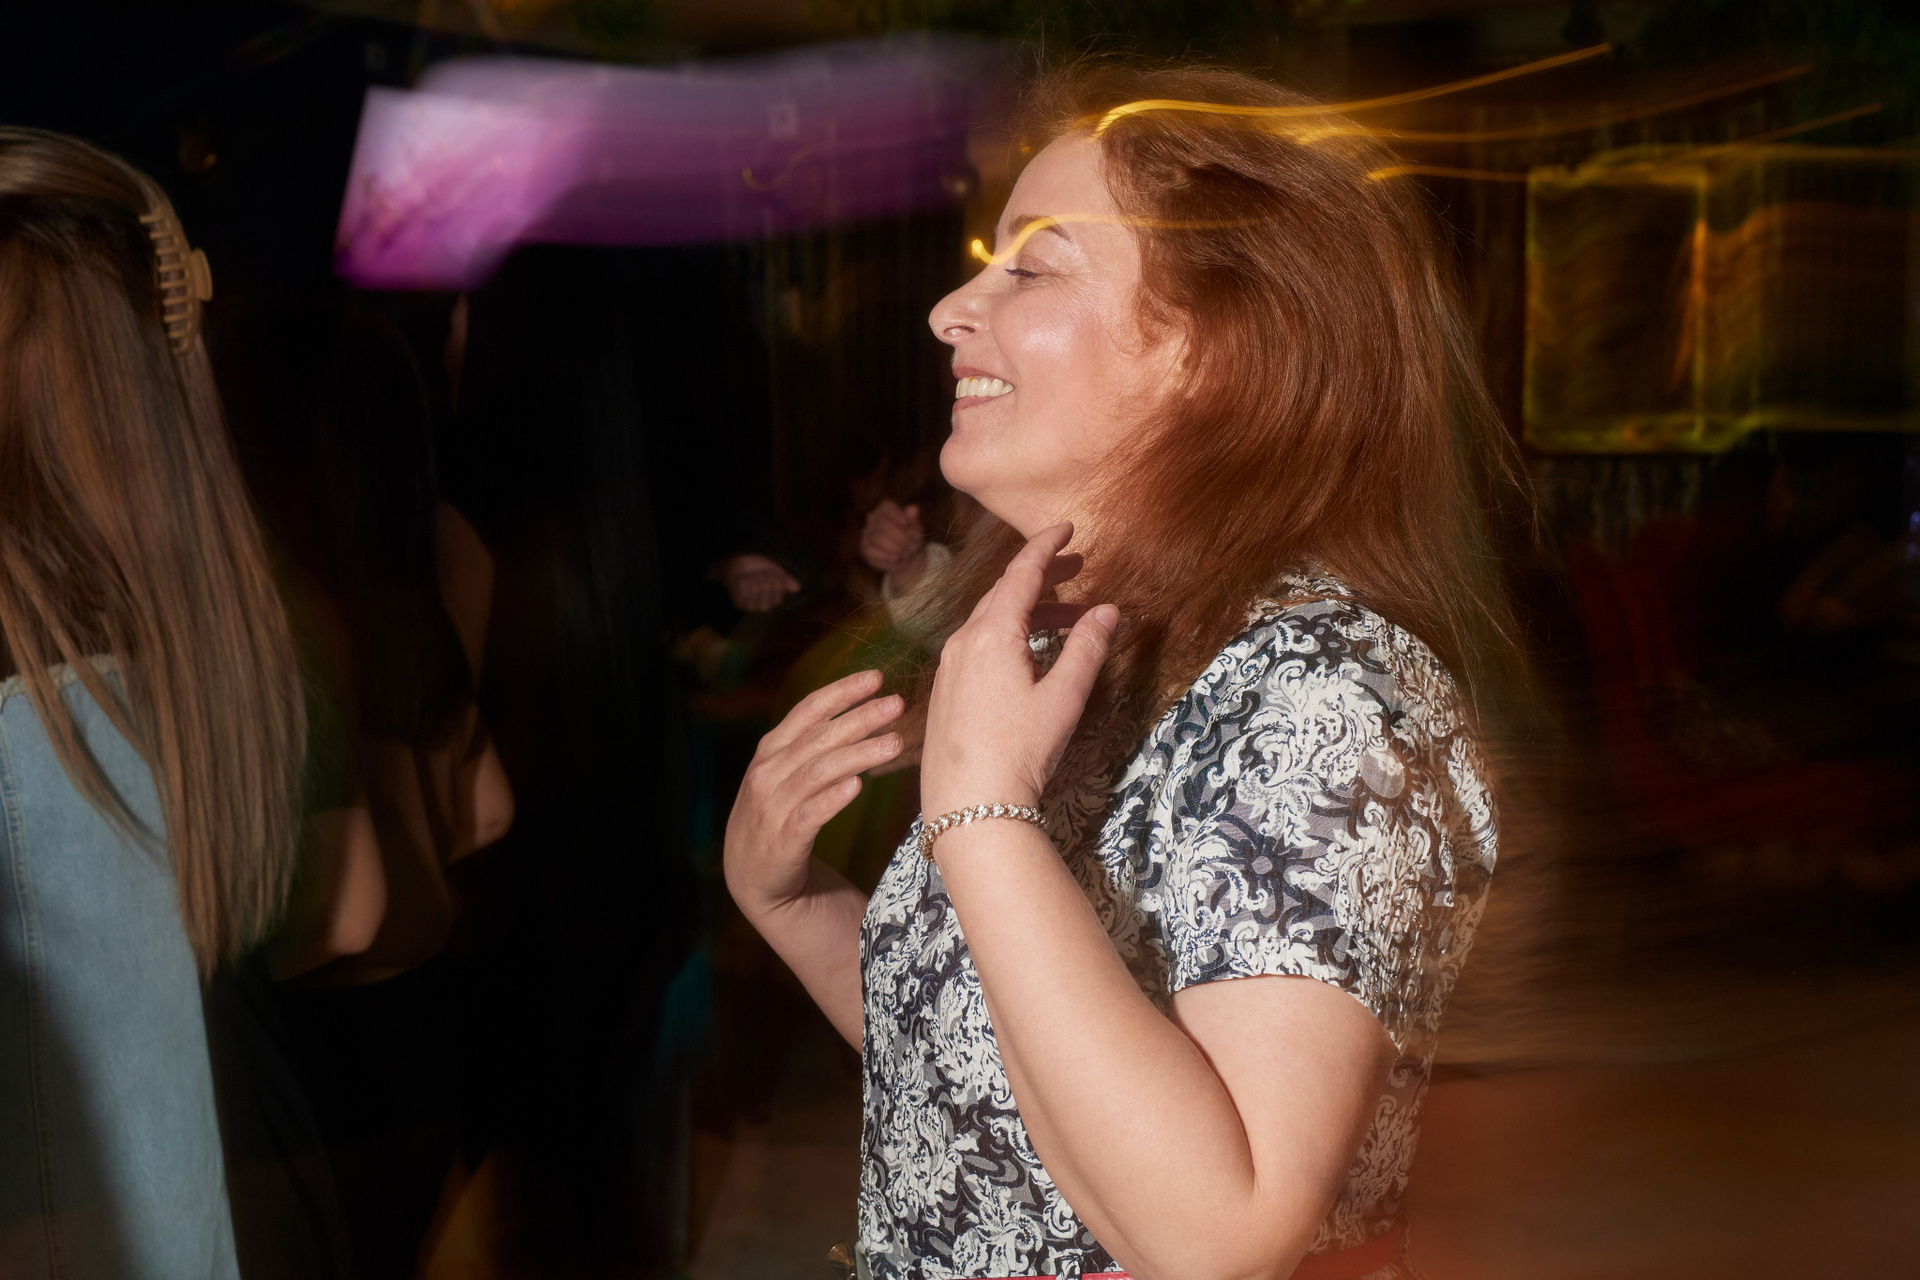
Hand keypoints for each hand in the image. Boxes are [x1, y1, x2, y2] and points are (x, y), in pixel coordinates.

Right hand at [724, 670, 903, 918]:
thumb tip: (861, 714)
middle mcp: (768, 772)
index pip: (808, 711)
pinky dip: (832, 798)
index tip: (876, 677)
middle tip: (897, 704)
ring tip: (895, 743)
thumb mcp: (785, 774)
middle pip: (819, 738)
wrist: (752, 876)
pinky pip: (810, 814)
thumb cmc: (779, 816)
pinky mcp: (782, 840)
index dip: (841, 692)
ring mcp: (773, 806)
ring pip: (819, 772)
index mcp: (771, 750)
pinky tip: (857, 785)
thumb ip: (813, 746)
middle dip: (860, 718)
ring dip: (858, 754)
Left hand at [725, 553, 800, 611]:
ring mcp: (751, 606)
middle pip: (768, 586)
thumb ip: (785, 580)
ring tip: (749, 577)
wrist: (735, 566)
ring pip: (757, 587)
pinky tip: (741, 581)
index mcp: (774, 599)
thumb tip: (798, 588)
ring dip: (752, 577)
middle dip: (763, 575)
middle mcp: (764, 605)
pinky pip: (745, 589)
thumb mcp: (773, 571)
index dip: (774, 576)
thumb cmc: (756, 568)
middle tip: (758, 574)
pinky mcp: (739, 603)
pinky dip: (743, 580)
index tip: (769, 573)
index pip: (780, 587)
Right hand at [860, 500, 925, 574]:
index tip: (906, 524)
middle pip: (884, 524)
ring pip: (878, 538)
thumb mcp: (915, 528)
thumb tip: (914, 508)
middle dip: (901, 537)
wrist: (906, 557)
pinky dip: (887, 556)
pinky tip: (896, 558)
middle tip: (912, 546)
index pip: (887, 506)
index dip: (896, 514)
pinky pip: (873, 551)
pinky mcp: (865, 548)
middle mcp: (873, 518)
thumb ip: (913, 519)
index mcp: (886, 509)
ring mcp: (867, 532)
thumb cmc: (911, 538)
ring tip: (906, 554)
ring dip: (895, 548)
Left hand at [919, 523, 1117, 817]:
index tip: (1066, 527)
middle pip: (1004, 594)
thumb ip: (1086, 649)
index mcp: (991, 635)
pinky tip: (1029, 655)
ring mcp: (949, 668)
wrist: (970, 805)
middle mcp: (963, 642)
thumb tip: (1107, 611)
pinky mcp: (944, 692)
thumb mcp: (1063, 699)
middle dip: (1040, 577)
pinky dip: (1008, 636)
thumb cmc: (1019, 751)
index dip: (1045, 546)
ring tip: (1067, 619)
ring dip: (1028, 612)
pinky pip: (977, 646)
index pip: (1020, 573)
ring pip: (990, 622)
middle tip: (1075, 568)